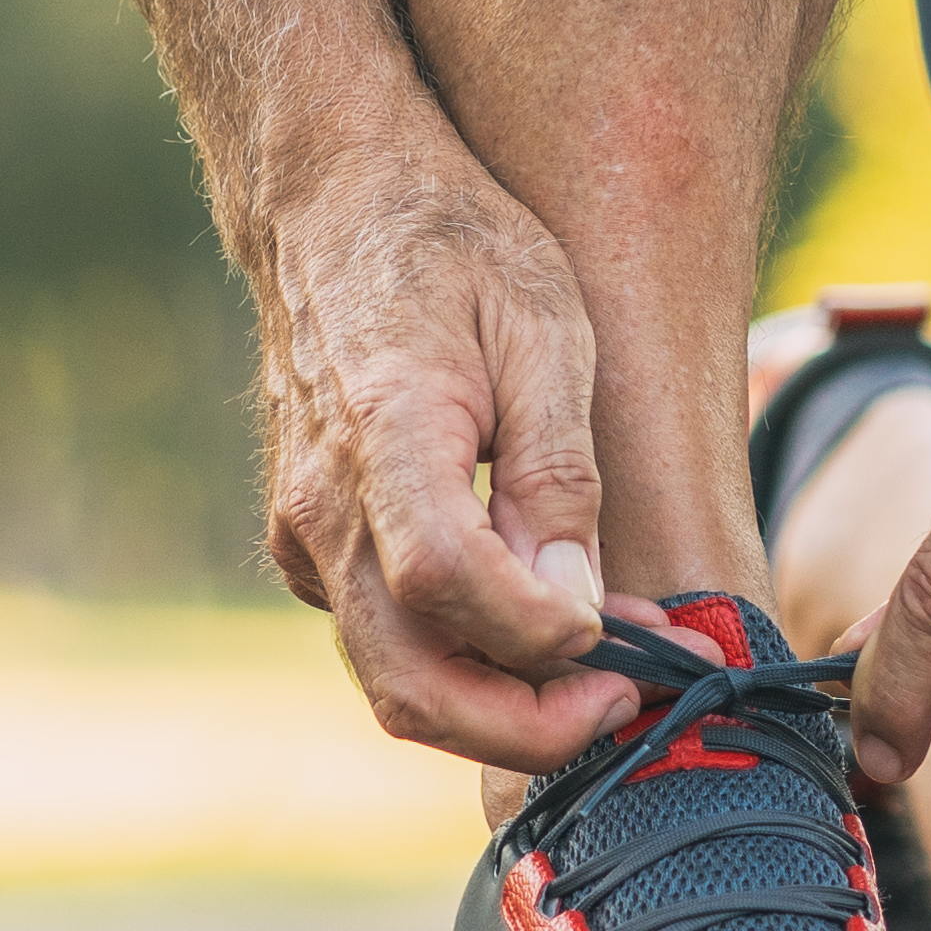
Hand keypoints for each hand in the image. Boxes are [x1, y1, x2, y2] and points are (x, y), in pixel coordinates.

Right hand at [253, 141, 641, 773]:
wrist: (333, 202)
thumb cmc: (450, 244)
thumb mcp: (544, 327)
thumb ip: (557, 473)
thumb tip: (576, 606)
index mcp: (383, 435)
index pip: (447, 586)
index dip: (539, 639)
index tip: (625, 641)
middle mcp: (322, 506)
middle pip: (408, 681)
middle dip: (527, 728)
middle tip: (627, 706)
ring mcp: (303, 535)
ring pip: (393, 679)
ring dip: (503, 705)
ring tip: (610, 671)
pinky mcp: (309, 547)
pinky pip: (384, 638)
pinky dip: (464, 661)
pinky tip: (544, 625)